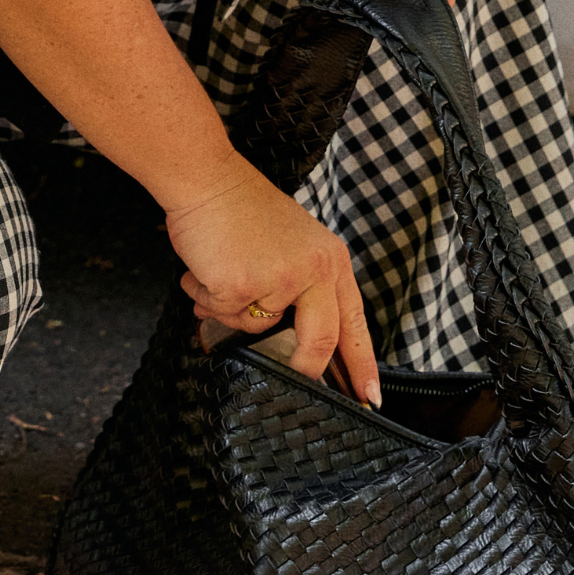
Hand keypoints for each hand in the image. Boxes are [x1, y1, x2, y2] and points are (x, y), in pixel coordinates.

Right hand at [165, 158, 380, 400]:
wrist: (206, 179)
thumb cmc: (241, 209)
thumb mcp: (294, 244)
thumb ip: (302, 287)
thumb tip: (292, 335)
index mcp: (330, 260)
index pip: (353, 322)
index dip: (361, 362)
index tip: (369, 395)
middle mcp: (312, 270)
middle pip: (319, 340)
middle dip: (305, 366)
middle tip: (296, 376)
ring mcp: (278, 279)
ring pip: (255, 327)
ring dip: (229, 307)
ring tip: (223, 268)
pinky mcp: (241, 285)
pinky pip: (219, 312)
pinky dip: (204, 294)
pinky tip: (205, 265)